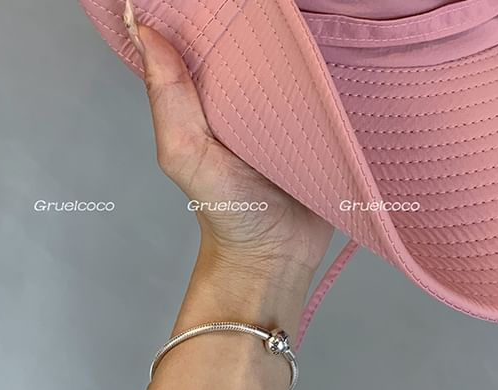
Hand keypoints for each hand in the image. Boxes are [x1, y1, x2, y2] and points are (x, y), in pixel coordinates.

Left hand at [125, 5, 332, 286]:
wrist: (279, 257)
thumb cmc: (228, 212)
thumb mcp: (186, 154)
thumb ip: (168, 98)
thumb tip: (142, 29)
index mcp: (215, 92)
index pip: (214, 35)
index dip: (215, 11)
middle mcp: (255, 94)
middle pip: (265, 42)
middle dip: (274, 20)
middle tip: (290, 3)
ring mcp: (295, 109)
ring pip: (306, 61)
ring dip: (316, 43)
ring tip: (327, 14)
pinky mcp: (330, 126)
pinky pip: (338, 93)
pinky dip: (345, 76)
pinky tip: (354, 54)